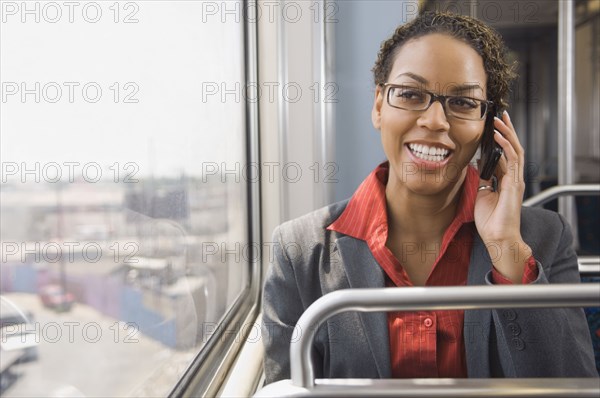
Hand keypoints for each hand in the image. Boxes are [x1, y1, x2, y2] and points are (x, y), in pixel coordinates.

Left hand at [474, 111, 531, 281]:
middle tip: (500, 115)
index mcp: (506, 179)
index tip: (493, 126)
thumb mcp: (482, 194)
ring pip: (515, 150)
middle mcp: (514, 177)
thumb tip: (478, 165)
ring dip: (507, 133)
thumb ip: (483, 179)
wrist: (498, 237)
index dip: (500, 139)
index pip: (505, 153)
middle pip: (513, 147)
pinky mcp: (514, 184)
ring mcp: (516, 180)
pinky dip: (506, 145)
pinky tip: (498, 135)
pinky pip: (512, 159)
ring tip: (499, 120)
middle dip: (507, 130)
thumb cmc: (491, 220)